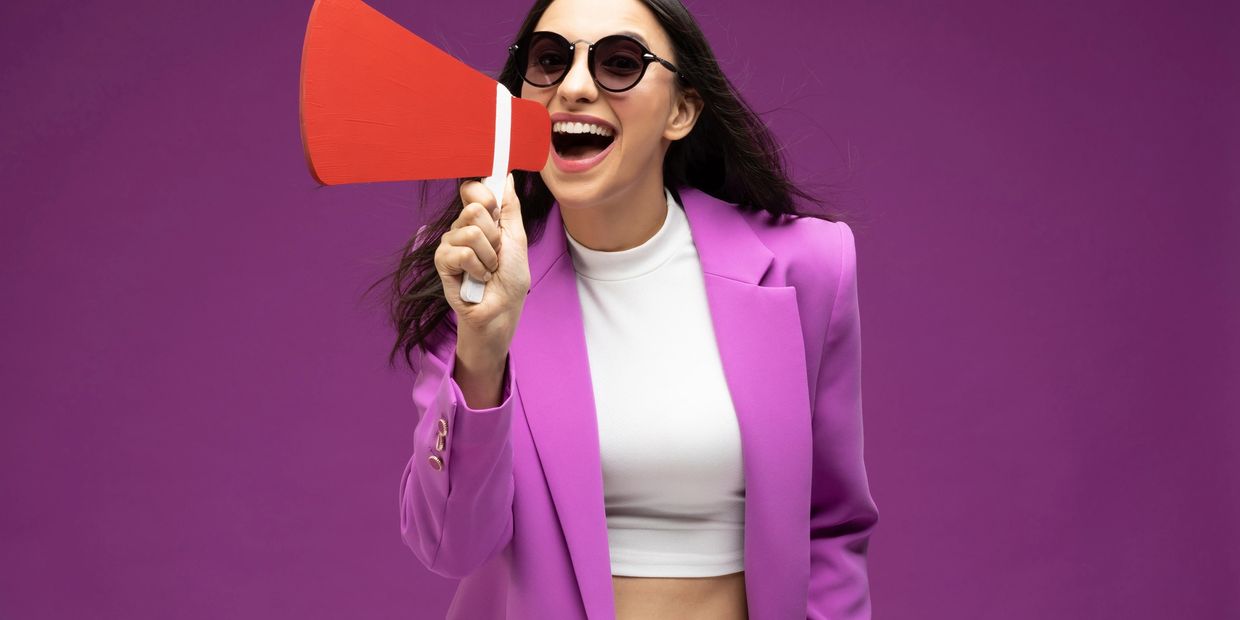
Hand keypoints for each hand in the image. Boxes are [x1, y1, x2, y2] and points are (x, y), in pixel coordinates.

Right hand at [434, 173, 529, 354]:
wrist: (502, 309)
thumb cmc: (511, 278)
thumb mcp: (517, 238)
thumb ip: (510, 207)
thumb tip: (507, 176)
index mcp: (479, 219)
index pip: (472, 189)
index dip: (485, 196)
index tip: (496, 212)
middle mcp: (461, 227)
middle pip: (474, 208)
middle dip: (494, 235)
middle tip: (496, 253)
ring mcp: (450, 244)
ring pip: (470, 231)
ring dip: (488, 256)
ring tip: (488, 269)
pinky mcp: (442, 262)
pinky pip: (461, 252)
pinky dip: (477, 268)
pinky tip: (478, 279)